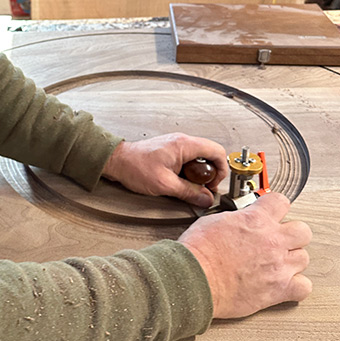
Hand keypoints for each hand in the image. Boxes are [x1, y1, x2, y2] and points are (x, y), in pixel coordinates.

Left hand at [102, 134, 227, 206]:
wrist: (118, 161)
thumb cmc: (135, 167)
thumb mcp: (165, 185)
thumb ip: (189, 192)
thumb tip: (205, 199)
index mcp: (184, 145)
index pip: (217, 151)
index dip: (221, 170)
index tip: (214, 184)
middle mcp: (182, 141)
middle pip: (210, 154)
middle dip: (210, 174)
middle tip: (203, 188)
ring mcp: (177, 144)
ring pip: (200, 158)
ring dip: (199, 174)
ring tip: (189, 186)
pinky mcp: (171, 150)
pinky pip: (189, 159)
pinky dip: (189, 171)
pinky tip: (180, 181)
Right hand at [178, 193, 311, 317]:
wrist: (195, 279)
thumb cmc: (199, 253)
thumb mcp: (214, 220)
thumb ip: (236, 219)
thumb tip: (240, 220)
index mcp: (255, 220)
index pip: (281, 202)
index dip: (276, 207)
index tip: (272, 213)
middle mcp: (272, 241)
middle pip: (303, 231)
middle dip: (292, 234)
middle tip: (278, 239)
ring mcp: (278, 266)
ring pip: (304, 258)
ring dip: (292, 260)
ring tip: (277, 263)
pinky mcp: (278, 290)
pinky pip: (304, 287)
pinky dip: (296, 286)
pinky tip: (283, 284)